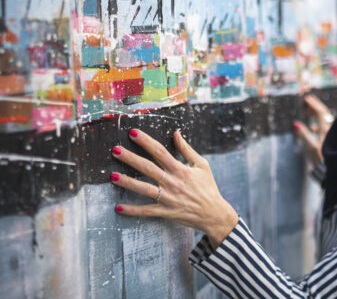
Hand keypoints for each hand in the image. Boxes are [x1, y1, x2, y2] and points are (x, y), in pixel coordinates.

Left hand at [110, 129, 238, 248]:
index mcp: (180, 169)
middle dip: (131, 158)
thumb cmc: (208, 187)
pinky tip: (118, 207)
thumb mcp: (201, 165)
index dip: (146, 142)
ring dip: (128, 183)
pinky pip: (147, 211)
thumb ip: (187, 149)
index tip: (133, 133)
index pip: (160, 152)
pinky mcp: (166, 212)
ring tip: (113, 176)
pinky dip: (132, 210)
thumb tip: (176, 133)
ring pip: (144, 189)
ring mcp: (168, 198)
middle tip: (115, 151)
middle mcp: (172, 183)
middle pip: (148, 168)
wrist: (214, 213)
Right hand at [293, 94, 333, 165]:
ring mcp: (332, 135)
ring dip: (317, 114)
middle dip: (316, 106)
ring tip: (310, 110)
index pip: (320, 113)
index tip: (307, 99)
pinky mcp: (332, 140)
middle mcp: (331, 130)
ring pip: (325, 121)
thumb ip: (303, 135)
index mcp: (326, 130)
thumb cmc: (321, 161)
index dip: (313, 105)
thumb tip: (295, 124)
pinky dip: (318, 124)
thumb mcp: (310, 148)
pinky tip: (313, 127)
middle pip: (324, 114)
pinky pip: (325, 128)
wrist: (334, 172)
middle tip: (309, 99)